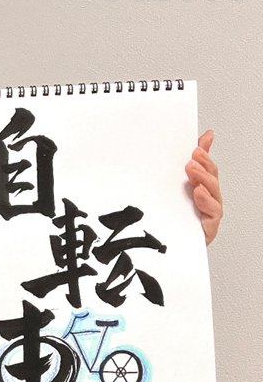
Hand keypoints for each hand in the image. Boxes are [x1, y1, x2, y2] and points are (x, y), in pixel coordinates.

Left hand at [185, 130, 222, 244]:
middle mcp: (207, 201)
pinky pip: (210, 218)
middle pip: (211, 180)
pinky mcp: (205, 231)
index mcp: (201, 189)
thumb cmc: (177, 216)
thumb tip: (206, 135)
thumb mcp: (177, 184)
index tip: (195, 148)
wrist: (168, 246)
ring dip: (204, 181)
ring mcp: (207, 215)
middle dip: (203, 167)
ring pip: (212, 196)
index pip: (207, 169)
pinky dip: (206, 204)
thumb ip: (193, 161)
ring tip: (193, 172)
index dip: (204, 157)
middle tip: (192, 158)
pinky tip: (198, 194)